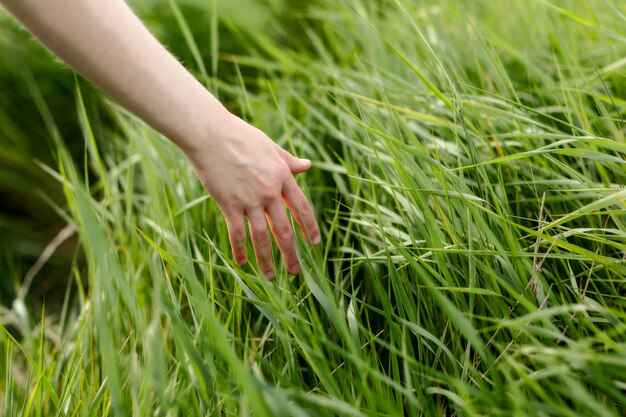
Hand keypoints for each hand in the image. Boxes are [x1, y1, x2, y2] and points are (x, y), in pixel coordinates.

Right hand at [184, 111, 320, 278]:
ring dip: (266, 259)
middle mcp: (270, 191)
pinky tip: (242, 262)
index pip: (302, 208)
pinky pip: (237, 233)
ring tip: (269, 277)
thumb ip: (288, 161)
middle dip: (291, 254)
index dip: (310, 228)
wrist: (210, 134)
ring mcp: (250, 200)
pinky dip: (240, 250)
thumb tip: (307, 166)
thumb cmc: (240, 136)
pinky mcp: (229, 204)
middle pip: (284, 230)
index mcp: (283, 176)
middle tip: (295, 271)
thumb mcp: (270, 147)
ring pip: (262, 237)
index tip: (315, 244)